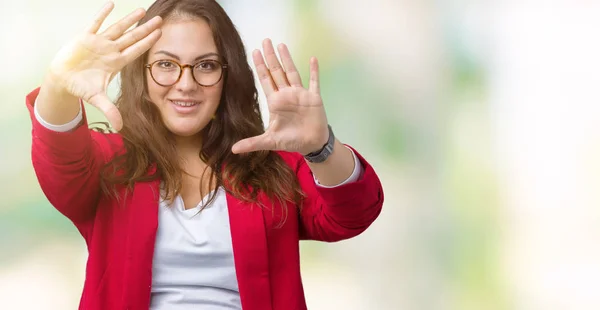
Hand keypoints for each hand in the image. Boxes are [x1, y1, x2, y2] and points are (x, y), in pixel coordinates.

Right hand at [47, 1, 161, 130]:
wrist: (62, 80)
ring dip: (129, 20)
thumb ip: (110, 111)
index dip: (148, 43)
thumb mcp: (97, 99)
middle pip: (132, 37)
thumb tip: (120, 128)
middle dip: (145, 29)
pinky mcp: (85, 37)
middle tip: (160, 20)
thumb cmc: (81, 87)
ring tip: (142, 10)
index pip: (136, 50)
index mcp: (116, 63)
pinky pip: (95, 23)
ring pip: (117, 28)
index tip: (160, 34)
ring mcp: (99, 43)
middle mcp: (110, 50)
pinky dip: (102, 14)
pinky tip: (111, 5)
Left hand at [231, 39, 328, 154]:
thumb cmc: (291, 140)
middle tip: (265, 41)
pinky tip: (313, 59)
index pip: (265, 80)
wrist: (311, 144)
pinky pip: (313, 81)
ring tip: (281, 45)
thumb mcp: (270, 141)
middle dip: (270, 57)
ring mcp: (300, 94)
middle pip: (277, 71)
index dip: (260, 66)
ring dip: (287, 59)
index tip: (254, 52)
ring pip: (292, 72)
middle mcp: (286, 94)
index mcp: (275, 102)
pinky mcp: (314, 98)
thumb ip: (253, 143)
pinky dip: (314, 71)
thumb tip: (233, 150)